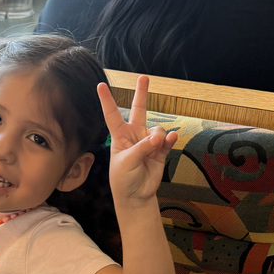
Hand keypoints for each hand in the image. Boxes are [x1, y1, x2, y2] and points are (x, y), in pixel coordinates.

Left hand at [97, 75, 177, 204]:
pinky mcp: (161, 151)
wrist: (136, 195)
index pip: (112, 114)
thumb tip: (158, 136)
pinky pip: (168, 140)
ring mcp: (148, 142)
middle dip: (141, 93)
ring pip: (157, 129)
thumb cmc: (123, 179)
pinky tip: (172, 139)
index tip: (100, 85)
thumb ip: (142, 148)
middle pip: (138, 110)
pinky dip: (171, 139)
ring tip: (155, 148)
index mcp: (120, 136)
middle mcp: (134, 135)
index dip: (107, 100)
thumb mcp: (127, 162)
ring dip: (158, 136)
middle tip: (144, 77)